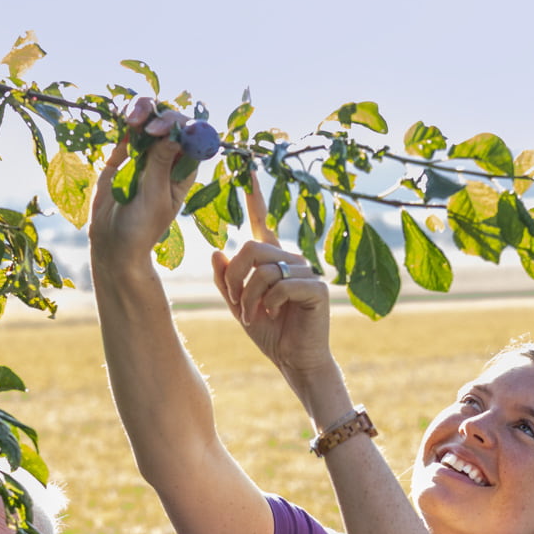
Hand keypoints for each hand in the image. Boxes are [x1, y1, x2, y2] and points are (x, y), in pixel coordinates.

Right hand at [88, 98, 196, 266]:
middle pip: (169, 121)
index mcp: (183, 169)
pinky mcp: (123, 153)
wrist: (113, 242)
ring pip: (148, 120)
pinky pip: (127, 129)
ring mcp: (145, 153)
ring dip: (140, 111)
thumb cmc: (142, 227)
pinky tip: (121, 117)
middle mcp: (167, 156)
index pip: (189, 136)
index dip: (177, 125)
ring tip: (129, 118)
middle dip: (157, 114)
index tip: (158, 130)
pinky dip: (125, 119)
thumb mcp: (154, 197)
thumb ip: (160, 164)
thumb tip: (173, 134)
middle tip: (138, 121)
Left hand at [210, 181, 335, 399]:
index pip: (262, 225)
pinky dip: (270, 302)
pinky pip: (282, 284)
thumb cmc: (270, 333)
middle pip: (252, 247)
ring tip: (252, 315)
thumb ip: (227, 281)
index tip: (248, 173)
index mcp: (273, 261)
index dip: (256, 199)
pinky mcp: (317, 288)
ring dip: (250, 296)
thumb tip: (216, 251)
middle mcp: (291, 261)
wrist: (294, 361)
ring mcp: (306, 272)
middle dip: (236, 277)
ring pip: (264, 269)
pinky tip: (275, 315)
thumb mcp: (239, 306)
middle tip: (236, 302)